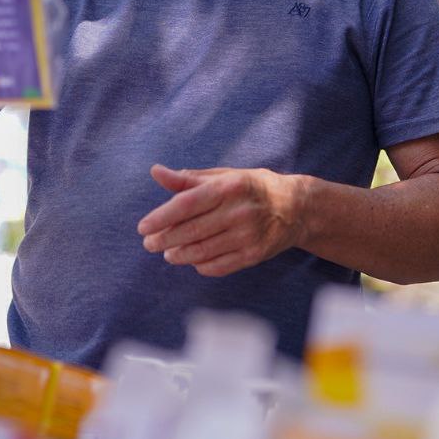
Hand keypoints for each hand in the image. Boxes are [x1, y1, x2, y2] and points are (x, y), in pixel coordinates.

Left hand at [137, 165, 304, 276]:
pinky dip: (201, 265)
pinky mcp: (255, 255)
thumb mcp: (222, 176)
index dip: (162, 217)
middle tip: (149, 243)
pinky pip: (220, 266)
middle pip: (192, 230)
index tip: (142, 227)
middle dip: (165, 239)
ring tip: (168, 253)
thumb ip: (187, 179)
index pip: (188, 203)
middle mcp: (239, 211)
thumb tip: (155, 172)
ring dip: (180, 255)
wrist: (295, 207)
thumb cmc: (249, 188)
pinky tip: (192, 260)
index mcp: (229, 187)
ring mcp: (249, 235)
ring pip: (204, 251)